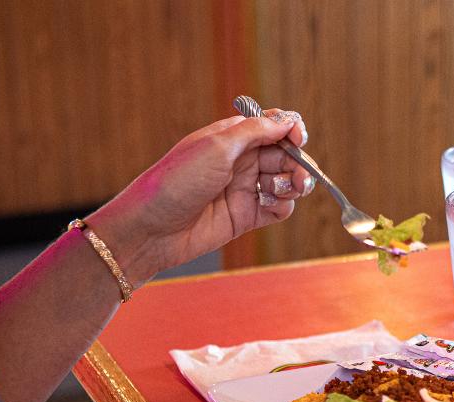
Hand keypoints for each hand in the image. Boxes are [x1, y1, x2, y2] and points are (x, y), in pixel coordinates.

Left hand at [86, 109, 314, 286]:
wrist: (153, 228)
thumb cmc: (177, 181)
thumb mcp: (217, 146)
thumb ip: (256, 131)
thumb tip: (288, 120)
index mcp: (232, 138)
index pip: (273, 126)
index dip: (291, 131)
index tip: (299, 140)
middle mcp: (241, 161)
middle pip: (285, 156)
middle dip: (297, 163)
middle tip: (300, 177)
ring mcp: (244, 189)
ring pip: (286, 182)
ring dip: (292, 185)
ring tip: (278, 191)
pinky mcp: (247, 216)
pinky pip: (278, 209)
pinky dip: (282, 206)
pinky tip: (267, 205)